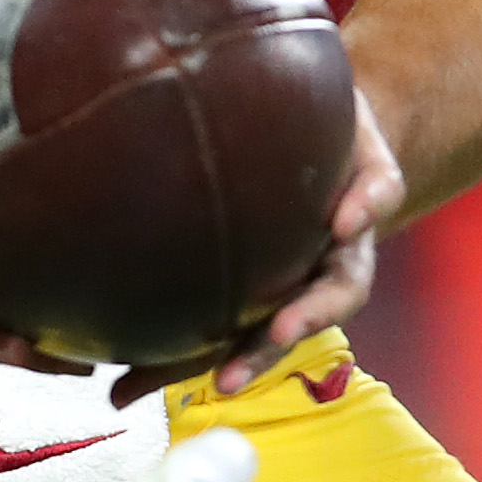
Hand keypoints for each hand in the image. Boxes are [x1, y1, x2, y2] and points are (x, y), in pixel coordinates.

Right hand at [155, 79, 398, 401]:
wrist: (314, 91)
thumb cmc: (252, 156)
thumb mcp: (206, 200)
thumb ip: (162, 268)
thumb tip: (99, 325)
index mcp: (284, 275)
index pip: (260, 330)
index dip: (240, 361)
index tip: (212, 390)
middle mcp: (321, 259)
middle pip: (300, 320)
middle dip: (267, 350)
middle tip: (229, 378)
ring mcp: (350, 222)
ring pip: (350, 281)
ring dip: (320, 307)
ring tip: (286, 326)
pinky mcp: (376, 172)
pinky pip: (383, 193)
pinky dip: (366, 209)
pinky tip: (342, 219)